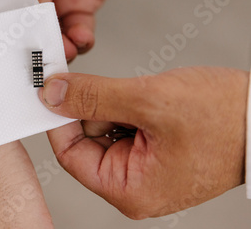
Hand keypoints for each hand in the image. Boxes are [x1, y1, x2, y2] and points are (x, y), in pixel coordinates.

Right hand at [0, 0, 127, 60]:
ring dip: (55, 44)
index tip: (7, 40)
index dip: (2, 22)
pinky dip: (77, 40)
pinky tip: (78, 38)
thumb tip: (28, 18)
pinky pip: (75, 29)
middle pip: (23, 21)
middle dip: (30, 38)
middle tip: (34, 53)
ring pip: (49, 30)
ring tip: (60, 50)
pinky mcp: (78, 2)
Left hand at [38, 67, 246, 218]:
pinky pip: (123, 124)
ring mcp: (144, 167)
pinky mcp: (153, 150)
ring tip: (147, 100)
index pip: (69, 153)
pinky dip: (128, 107)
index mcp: (128, 189)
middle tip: (110, 86)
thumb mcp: (149, 101)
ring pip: (103, 127)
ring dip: (115, 105)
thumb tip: (51, 93)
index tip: (53, 87)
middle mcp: (133, 184)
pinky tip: (151, 103)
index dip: (58, 118)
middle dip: (93, 107)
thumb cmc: (225, 119)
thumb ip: (93, 96)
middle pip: (85, 139)